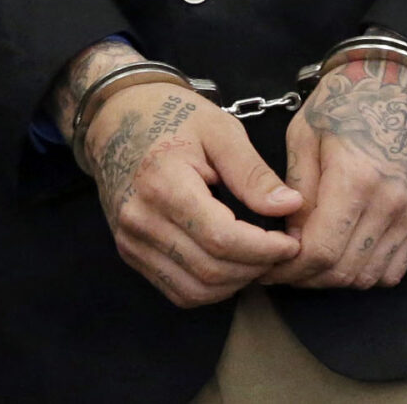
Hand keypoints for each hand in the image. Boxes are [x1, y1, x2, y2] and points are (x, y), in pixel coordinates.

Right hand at [84, 82, 303, 306]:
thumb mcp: (219, 130)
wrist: (116, 118)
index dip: (263, 249)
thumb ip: (253, 173)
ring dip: (235, 284)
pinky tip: (230, 266)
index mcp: (164, 183)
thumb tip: (291, 206)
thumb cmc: (171, 116)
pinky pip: (176, 290)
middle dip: (255, 268)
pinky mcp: (130, 252)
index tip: (291, 243)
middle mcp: (141, 220)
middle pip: (210, 270)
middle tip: (281, 251)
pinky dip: (210, 289)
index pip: (221, 238)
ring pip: (194, 291)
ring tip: (259, 259)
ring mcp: (131, 240)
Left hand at [264, 54, 406, 288]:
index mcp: (354, 178)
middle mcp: (389, 202)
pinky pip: (395, 269)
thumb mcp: (305, 133)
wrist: (402, 82)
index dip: (288, 267)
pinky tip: (345, 256)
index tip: (267, 265)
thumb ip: (296, 188)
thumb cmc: (347, 101)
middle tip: (282, 268)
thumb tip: (287, 235)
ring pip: (368, 276)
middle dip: (306, 278)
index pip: (320, 250)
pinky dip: (367, 273)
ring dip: (336, 279)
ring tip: (310, 263)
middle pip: (343, 271)